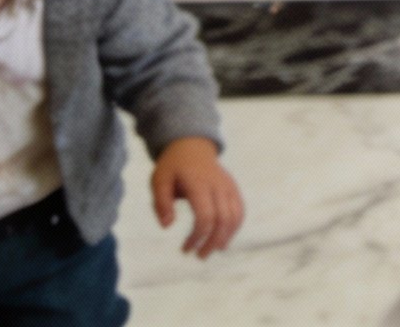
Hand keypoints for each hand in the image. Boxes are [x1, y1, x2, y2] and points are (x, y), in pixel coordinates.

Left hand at [150, 138, 243, 257]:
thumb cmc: (173, 166)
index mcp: (199, 183)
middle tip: (200, 256)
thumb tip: (167, 226)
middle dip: (213, 242)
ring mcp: (228, 184)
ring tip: (214, 249)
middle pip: (224, 219)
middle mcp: (217, 184)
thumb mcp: (159, 180)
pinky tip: (224, 238)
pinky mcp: (232, 187)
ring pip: (236, 215)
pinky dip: (235, 226)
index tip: (185, 249)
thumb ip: (161, 203)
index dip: (197, 237)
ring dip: (227, 236)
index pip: (205, 216)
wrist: (192, 144)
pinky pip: (240, 209)